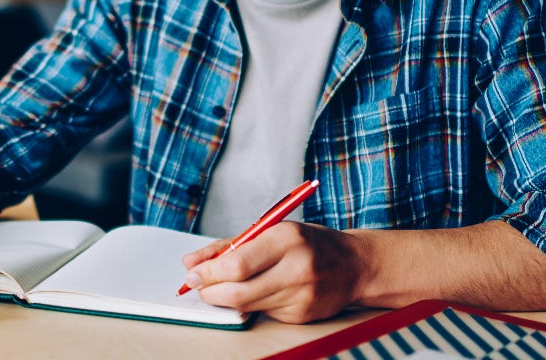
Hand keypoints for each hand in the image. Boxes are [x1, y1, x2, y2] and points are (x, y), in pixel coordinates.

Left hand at [181, 221, 361, 323]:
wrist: (354, 265)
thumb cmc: (307, 243)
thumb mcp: (271, 230)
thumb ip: (229, 245)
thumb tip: (191, 262)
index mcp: (286, 238)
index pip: (237, 264)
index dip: (208, 273)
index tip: (192, 274)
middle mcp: (296, 267)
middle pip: (239, 291)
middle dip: (210, 291)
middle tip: (198, 287)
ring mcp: (301, 295)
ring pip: (247, 305)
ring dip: (226, 299)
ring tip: (221, 288)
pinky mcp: (302, 315)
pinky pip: (264, 313)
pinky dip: (253, 304)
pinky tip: (260, 291)